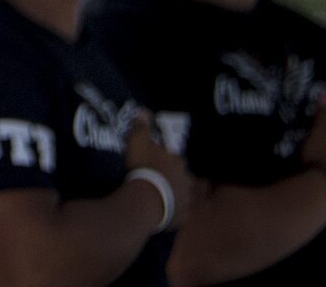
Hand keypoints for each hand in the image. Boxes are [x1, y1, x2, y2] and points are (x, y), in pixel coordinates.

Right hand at [125, 111, 195, 225]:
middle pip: (181, 176)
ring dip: (175, 195)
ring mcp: (186, 198)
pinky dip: (174, 212)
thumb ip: (142, 127)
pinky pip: (180, 213)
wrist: (147, 199)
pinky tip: (164, 212)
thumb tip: (143, 110)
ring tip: (161, 197)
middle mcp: (186, 179)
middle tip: (159, 180)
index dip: (166, 160)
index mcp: (177, 161)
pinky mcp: (183, 215)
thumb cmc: (143, 168)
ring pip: (183, 195)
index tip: (156, 162)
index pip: (175, 158)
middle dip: (173, 178)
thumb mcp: (138, 142)